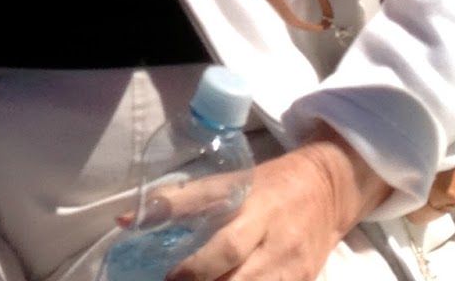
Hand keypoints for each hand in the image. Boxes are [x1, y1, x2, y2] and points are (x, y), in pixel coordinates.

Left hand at [155, 135, 387, 280]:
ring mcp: (294, 267)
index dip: (198, 266)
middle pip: (241, 276)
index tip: (171, 277)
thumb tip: (126, 220)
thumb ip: (180, 201)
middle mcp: (277, 240)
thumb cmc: (267, 183)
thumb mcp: (227, 182)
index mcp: (255, 207)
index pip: (226, 243)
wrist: (327, 188)